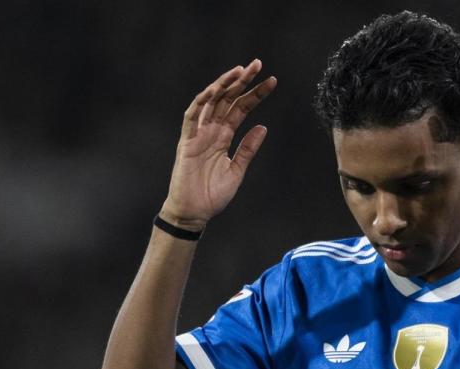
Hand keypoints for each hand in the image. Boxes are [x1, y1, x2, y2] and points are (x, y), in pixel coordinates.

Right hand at [161, 60, 276, 229]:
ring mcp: (198, 134)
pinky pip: (192, 117)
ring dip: (224, 85)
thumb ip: (248, 149)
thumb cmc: (212, 194)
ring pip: (210, 102)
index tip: (272, 81)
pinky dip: (201, 102)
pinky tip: (214, 89)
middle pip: (227, 99)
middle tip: (258, 64)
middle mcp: (211, 131)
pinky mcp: (187, 142)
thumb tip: (263, 128)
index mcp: (224, 136)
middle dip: (242, 81)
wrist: (194, 213)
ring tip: (239, 70)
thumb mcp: (237, 170)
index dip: (255, 94)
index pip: (241, 108)